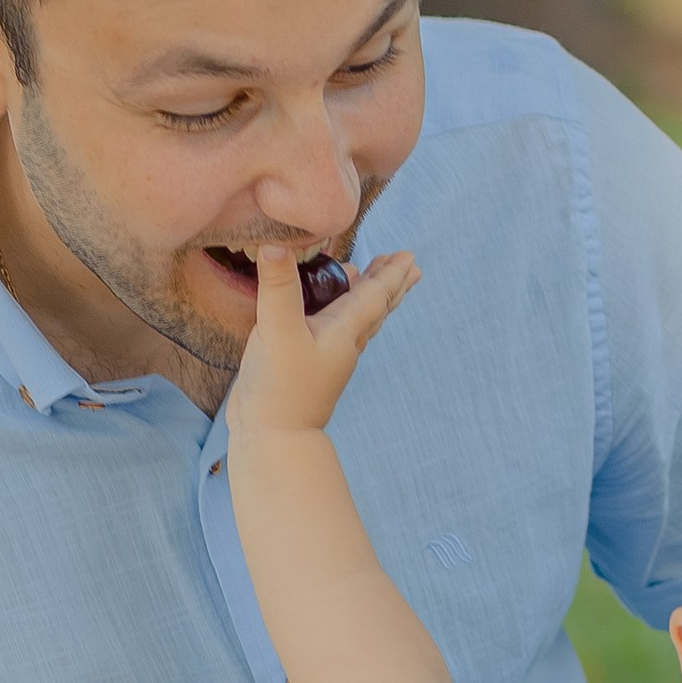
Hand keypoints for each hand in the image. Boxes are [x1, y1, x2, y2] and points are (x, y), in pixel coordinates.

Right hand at [225, 241, 417, 441]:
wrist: (272, 438)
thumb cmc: (281, 388)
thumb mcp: (278, 331)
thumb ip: (278, 288)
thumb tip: (275, 244)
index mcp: (344, 331)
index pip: (375, 296)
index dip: (391, 274)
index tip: (409, 256)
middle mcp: (342, 343)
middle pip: (374, 308)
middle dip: (389, 284)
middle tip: (407, 265)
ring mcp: (326, 357)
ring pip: (356, 320)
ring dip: (366, 297)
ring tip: (369, 276)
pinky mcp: (307, 366)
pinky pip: (334, 331)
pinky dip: (338, 313)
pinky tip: (324, 312)